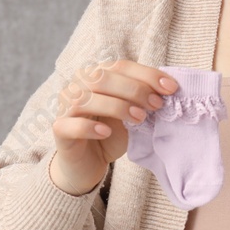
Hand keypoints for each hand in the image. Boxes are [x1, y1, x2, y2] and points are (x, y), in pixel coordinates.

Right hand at [50, 59, 177, 195]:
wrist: (88, 163)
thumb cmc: (110, 134)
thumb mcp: (131, 114)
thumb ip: (142, 100)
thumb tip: (168, 91)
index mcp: (95, 75)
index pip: (120, 66)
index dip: (146, 74)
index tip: (170, 88)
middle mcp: (76, 86)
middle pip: (102, 78)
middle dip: (134, 90)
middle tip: (156, 105)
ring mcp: (64, 107)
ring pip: (86, 99)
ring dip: (116, 107)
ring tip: (139, 119)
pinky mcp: (59, 129)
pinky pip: (72, 124)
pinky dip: (90, 127)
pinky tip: (107, 133)